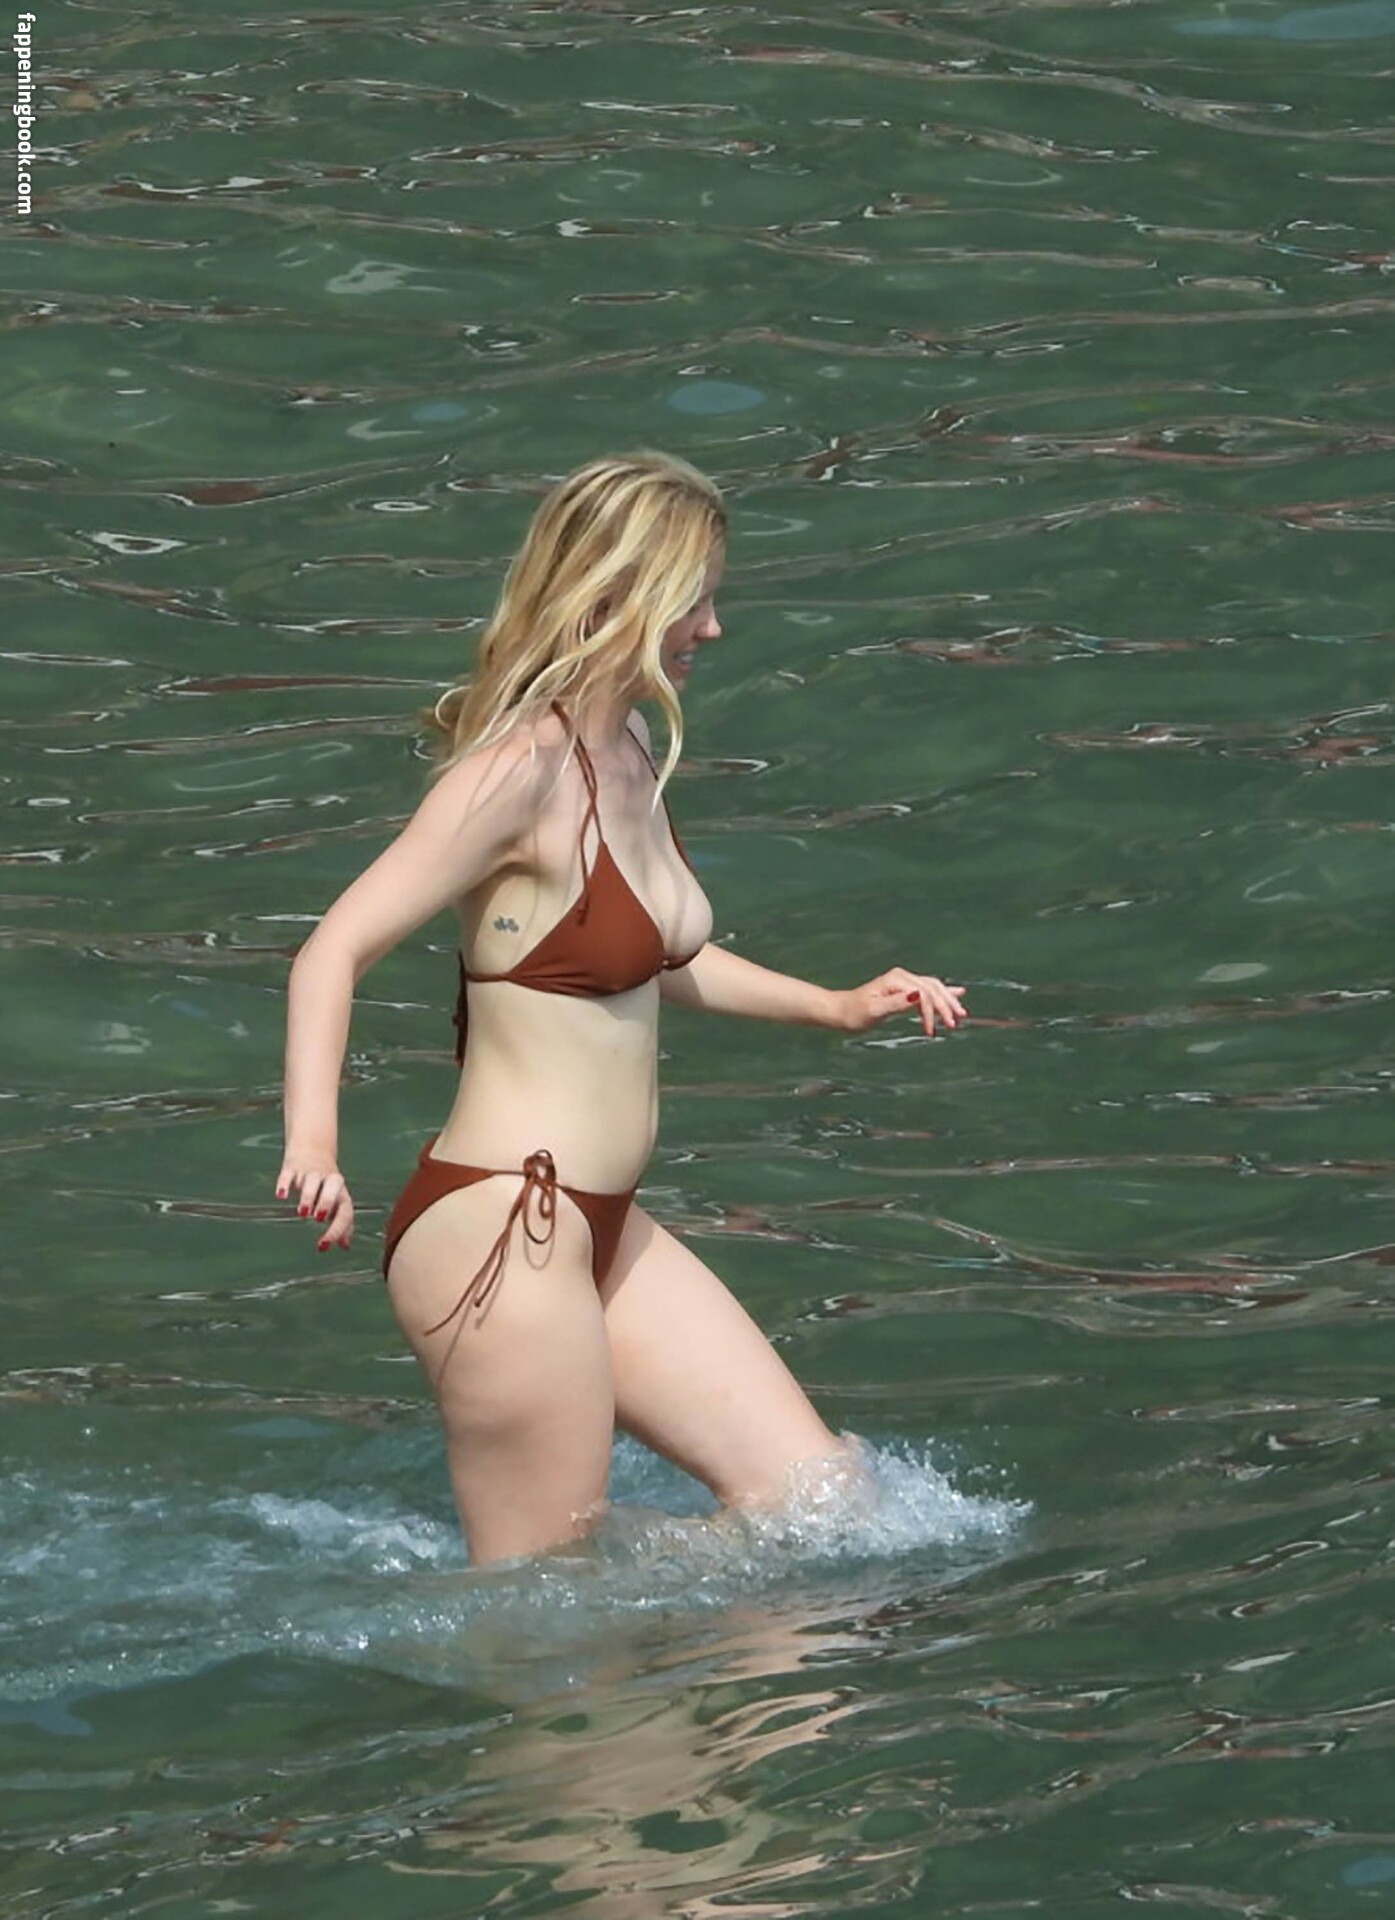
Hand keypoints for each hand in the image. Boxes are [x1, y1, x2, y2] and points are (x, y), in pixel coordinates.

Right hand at [276, 1147, 354, 1251]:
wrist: (313, 1149)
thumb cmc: (327, 1183)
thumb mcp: (337, 1200)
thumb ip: (341, 1222)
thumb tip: (346, 1245)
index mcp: (341, 1192)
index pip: (345, 1210)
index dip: (337, 1229)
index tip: (323, 1246)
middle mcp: (328, 1180)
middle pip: (334, 1185)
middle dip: (327, 1202)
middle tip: (318, 1219)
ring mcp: (310, 1172)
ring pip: (312, 1180)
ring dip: (308, 1196)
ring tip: (302, 1212)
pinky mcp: (292, 1167)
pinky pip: (289, 1173)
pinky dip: (284, 1183)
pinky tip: (281, 1195)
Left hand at [836, 969, 966, 1036]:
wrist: (840, 1011)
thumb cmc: (854, 1014)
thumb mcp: (874, 1011)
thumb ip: (897, 1003)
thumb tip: (919, 996)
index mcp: (897, 980)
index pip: (924, 995)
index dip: (931, 1013)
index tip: (931, 1032)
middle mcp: (902, 976)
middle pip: (933, 988)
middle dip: (946, 1006)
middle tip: (956, 1023)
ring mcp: (904, 981)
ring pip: (934, 987)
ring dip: (948, 1000)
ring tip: (961, 1013)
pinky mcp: (904, 988)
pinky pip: (929, 988)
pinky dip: (943, 993)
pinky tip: (957, 992)